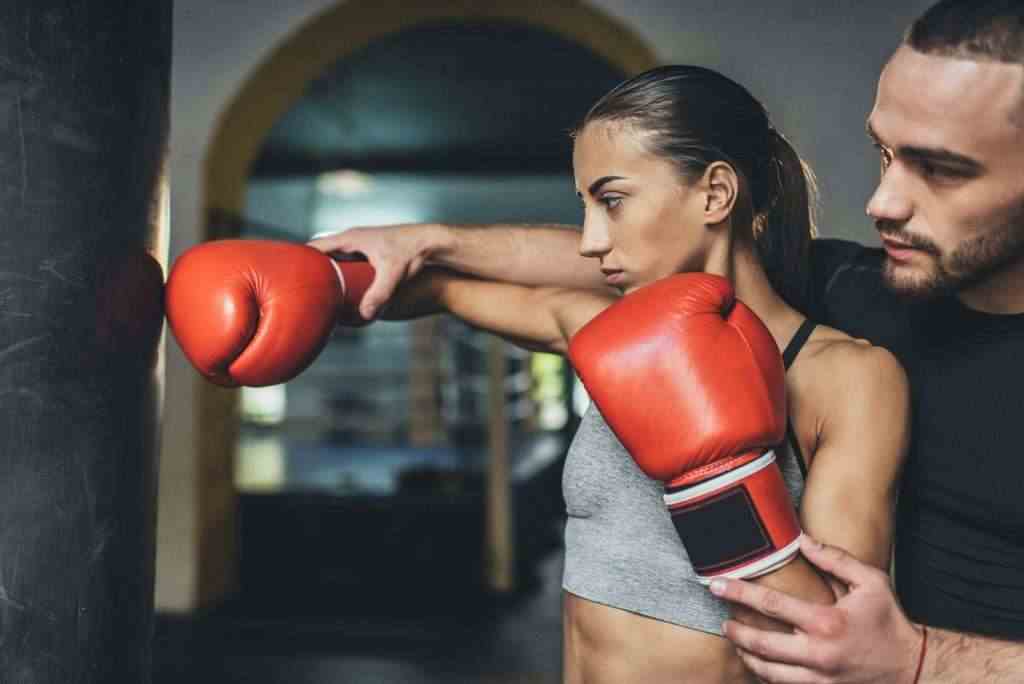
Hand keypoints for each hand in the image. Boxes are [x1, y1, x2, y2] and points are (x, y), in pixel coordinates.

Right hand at [309, 224, 441, 319]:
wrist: (433, 242)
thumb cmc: (413, 252)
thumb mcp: (393, 275)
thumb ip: (379, 294)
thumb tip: (365, 314)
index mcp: (351, 238)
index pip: (316, 247)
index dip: (301, 261)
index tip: (289, 277)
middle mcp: (353, 239)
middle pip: (323, 255)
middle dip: (313, 272)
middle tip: (301, 293)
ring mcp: (362, 245)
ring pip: (336, 260)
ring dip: (328, 274)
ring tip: (317, 296)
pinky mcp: (371, 253)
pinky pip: (348, 263)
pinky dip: (342, 275)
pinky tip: (342, 291)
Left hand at [711, 535, 924, 683]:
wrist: (911, 666)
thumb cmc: (888, 620)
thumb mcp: (870, 581)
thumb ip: (834, 559)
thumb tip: (801, 540)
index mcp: (827, 622)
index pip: (771, 605)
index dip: (739, 593)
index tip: (717, 585)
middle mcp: (819, 653)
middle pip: (761, 644)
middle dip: (735, 631)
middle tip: (721, 621)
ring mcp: (819, 678)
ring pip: (767, 672)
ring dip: (746, 655)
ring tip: (735, 640)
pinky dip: (765, 674)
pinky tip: (757, 661)